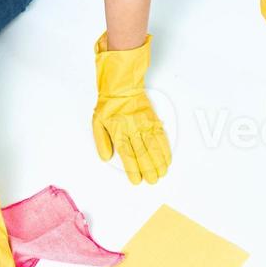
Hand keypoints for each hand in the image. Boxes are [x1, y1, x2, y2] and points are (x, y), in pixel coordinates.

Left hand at [93, 33, 170, 184]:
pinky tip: (167, 158)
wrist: (121, 86)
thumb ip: (101, 141)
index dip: (133, 169)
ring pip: (154, 146)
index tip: (137, 180)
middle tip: (152, 180)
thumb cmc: (109, 105)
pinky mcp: (153, 120)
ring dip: (159, 161)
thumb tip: (106, 157)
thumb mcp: (97, 122)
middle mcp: (132, 128)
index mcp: (118, 130)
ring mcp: (144, 124)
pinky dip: (165, 149)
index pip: (127, 154)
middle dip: (149, 169)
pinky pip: (161, 136)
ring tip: (162, 173)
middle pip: (143, 153)